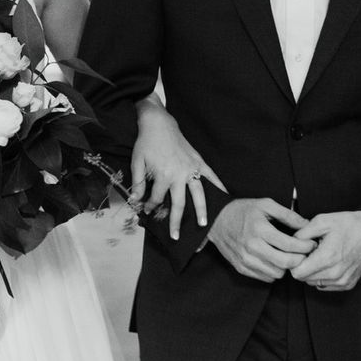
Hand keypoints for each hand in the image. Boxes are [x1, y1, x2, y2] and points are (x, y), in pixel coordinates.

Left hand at [130, 100, 225, 239]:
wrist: (159, 124)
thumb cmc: (146, 143)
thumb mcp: (136, 162)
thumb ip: (138, 183)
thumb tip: (135, 201)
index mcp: (163, 175)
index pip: (157, 198)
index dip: (151, 206)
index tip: (148, 212)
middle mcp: (179, 175)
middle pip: (179, 203)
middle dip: (176, 221)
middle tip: (176, 236)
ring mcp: (191, 168)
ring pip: (198, 194)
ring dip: (201, 210)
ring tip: (203, 224)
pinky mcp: (199, 161)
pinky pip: (211, 176)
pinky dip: (218, 186)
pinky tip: (225, 196)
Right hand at [208, 199, 312, 281]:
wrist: (217, 220)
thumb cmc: (244, 210)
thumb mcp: (266, 205)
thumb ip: (288, 215)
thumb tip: (307, 225)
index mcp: (260, 229)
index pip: (290, 245)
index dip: (306, 247)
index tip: (312, 244)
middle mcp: (252, 247)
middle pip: (285, 263)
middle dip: (300, 259)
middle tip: (304, 253)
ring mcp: (245, 260)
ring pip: (277, 274)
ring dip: (286, 267)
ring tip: (288, 256)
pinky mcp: (241, 268)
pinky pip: (265, 278)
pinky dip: (274, 271)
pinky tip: (274, 260)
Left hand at [290, 211, 360, 292]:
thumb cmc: (349, 225)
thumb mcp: (322, 221)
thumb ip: (302, 233)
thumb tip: (290, 243)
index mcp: (327, 258)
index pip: (297, 273)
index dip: (295, 262)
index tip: (301, 253)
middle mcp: (335, 273)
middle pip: (304, 279)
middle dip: (304, 266)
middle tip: (312, 252)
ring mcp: (343, 281)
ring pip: (314, 283)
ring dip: (314, 271)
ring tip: (322, 256)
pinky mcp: (348, 284)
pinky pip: (325, 285)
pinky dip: (324, 276)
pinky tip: (330, 263)